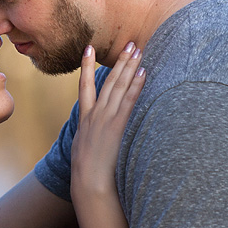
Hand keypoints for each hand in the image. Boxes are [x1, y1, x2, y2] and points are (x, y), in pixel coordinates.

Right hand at [70, 42, 145, 199]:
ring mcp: (105, 119)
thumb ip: (90, 140)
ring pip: (118, 86)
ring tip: (138, 50)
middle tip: (129, 43)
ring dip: (129, 67)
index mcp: (85, 120)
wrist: (88, 184)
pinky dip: (136, 85)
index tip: (88, 48)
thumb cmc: (88, 175)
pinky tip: (143, 73)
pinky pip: (129, 101)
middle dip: (119, 61)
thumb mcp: (84, 152)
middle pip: (107, 81)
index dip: (86, 66)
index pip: (84, 86)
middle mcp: (94, 115)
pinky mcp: (117, 126)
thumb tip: (95, 140)